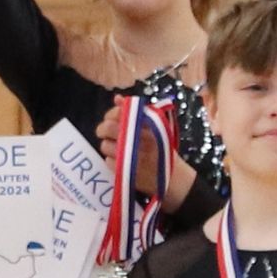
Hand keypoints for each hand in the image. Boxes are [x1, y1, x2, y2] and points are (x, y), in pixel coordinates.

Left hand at [95, 97, 196, 215]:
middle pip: (107, 128)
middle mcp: (138, 138)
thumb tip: (117, 98)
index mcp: (147, 125)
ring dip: (108, 146)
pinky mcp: (125, 171)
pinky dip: (112, 160)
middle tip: (104, 133)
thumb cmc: (163, 150)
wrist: (174, 179)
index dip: (111, 114)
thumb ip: (135, 112)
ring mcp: (131, 156)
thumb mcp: (156, 127)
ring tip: (117, 148)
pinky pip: (108, 161)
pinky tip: (121, 160)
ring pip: (105, 146)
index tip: (112, 119)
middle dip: (102, 129)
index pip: (119, 113)